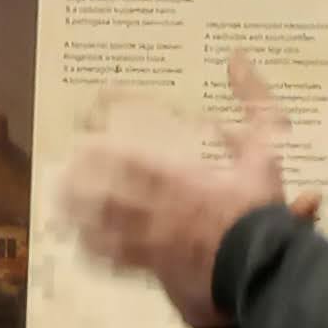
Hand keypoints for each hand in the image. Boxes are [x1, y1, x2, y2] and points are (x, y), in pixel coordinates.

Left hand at [61, 56, 298, 327]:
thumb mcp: (266, 146)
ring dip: (77, 210)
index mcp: (175, 178)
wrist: (267, 271)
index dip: (99, 134)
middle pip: (100, 190)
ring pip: (98, 226)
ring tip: (61, 198)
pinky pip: (113, 262)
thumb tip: (236, 57)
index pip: (123, 152)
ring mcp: (148, 244)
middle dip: (79, 174)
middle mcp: (153, 210)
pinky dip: (94, 250)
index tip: (88, 120)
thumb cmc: (261, 207)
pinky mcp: (151, 271)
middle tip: (67, 160)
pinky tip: (81, 241)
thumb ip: (253, 100)